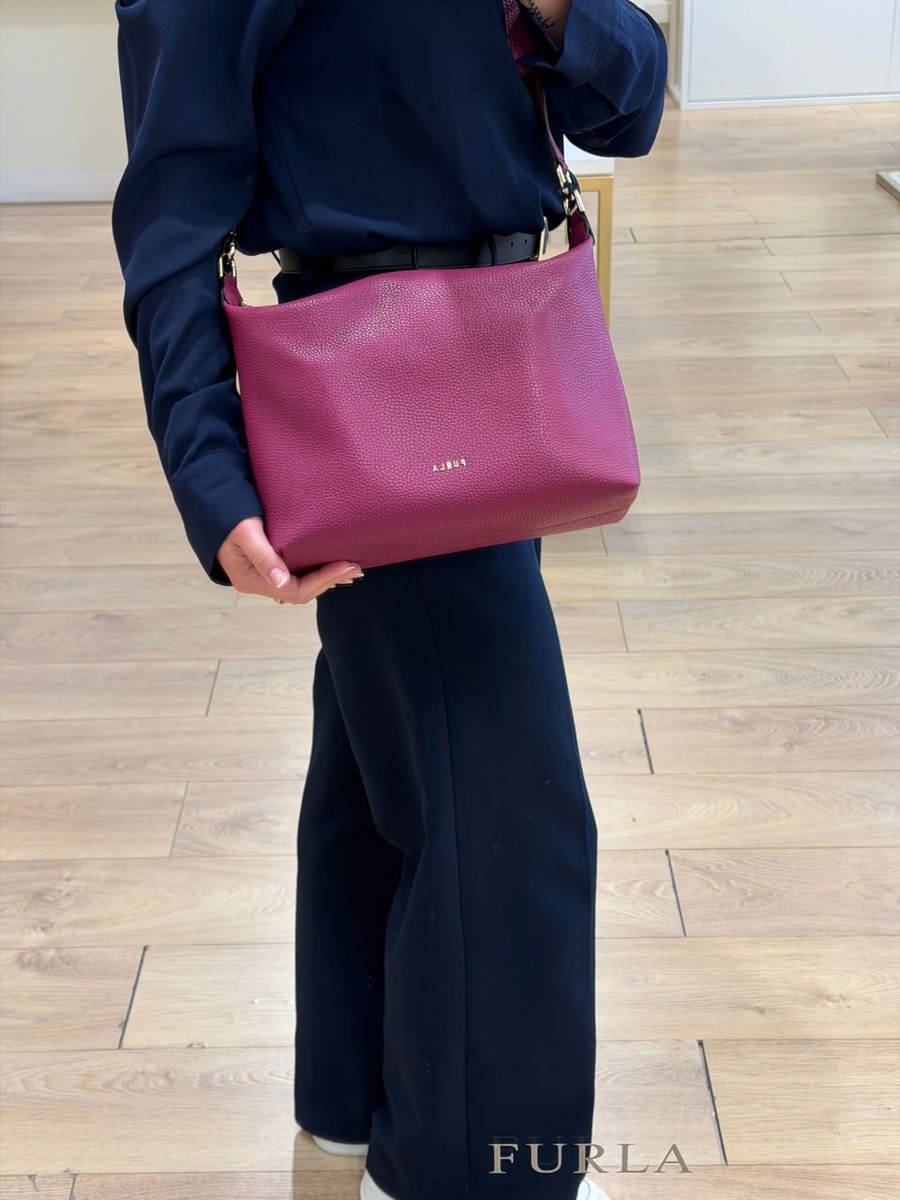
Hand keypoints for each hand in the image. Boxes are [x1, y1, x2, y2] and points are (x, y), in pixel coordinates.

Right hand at [216, 516, 363, 602]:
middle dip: (329, 581)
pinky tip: (329, 561)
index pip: (295, 591)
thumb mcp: (245, 533)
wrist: (210, 500)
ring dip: (325, 577)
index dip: (322, 581)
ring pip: (299, 584)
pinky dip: (315, 569)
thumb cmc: (226, 514)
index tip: (344, 565)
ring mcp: (262, 574)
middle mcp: (258, 582)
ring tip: (348, 567)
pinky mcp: (268, 562)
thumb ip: (263, 557)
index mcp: (251, 581)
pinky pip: (296, 572)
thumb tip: (280, 582)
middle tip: (355, 567)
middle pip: (300, 592)